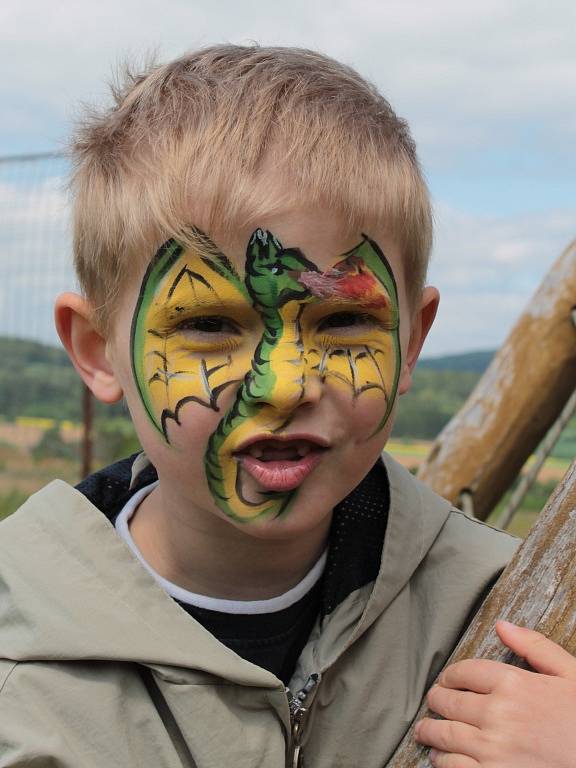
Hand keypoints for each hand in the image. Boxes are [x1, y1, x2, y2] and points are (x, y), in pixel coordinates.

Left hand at [414, 620, 575, 766]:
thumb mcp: (570, 674)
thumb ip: (534, 646)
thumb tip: (502, 625)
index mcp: (513, 683)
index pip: (464, 671)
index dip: (450, 675)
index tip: (447, 680)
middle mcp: (497, 714)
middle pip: (448, 702)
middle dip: (436, 700)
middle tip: (434, 702)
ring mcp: (493, 749)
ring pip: (445, 735)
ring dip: (430, 731)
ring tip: (425, 731)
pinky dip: (442, 761)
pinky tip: (440, 758)